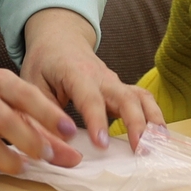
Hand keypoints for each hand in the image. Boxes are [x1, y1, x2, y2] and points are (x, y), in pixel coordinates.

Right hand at [0, 60, 81, 175]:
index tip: (69, 132)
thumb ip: (38, 120)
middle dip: (31, 142)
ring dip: (9, 161)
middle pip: (7, 122)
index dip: (50, 115)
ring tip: (23, 166)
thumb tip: (70, 153)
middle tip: (48, 156)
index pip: (27, 96)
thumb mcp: (8, 92)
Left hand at [19, 6, 163, 151]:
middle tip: (141, 150)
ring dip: (152, 122)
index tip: (102, 145)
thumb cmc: (44, 65)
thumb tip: (58, 146)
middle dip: (136, 124)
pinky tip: (159, 139)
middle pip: (126, 98)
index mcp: (76, 73)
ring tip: (158, 146)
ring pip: (141, 98)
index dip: (97, 121)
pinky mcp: (123, 89)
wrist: (60, 40)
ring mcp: (116, 82)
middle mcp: (102, 76)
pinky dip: (154, 118)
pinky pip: (144, 100)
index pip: (90, 98)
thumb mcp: (32, 88)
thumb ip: (42, 117)